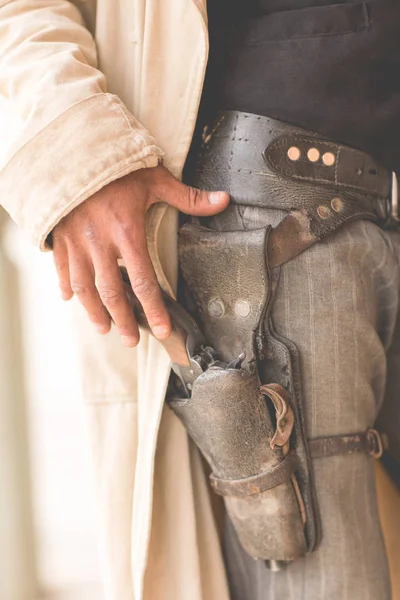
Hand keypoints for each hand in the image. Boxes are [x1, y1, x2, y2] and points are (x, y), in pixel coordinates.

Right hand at [52, 165, 229, 346]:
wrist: (73, 151)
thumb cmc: (118, 166)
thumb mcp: (154, 178)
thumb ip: (188, 196)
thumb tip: (224, 200)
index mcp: (127, 232)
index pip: (143, 281)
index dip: (154, 309)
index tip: (163, 329)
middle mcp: (100, 243)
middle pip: (113, 293)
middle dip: (124, 321)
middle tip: (131, 340)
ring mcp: (77, 243)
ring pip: (84, 287)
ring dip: (94, 312)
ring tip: (104, 329)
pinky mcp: (61, 237)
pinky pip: (62, 268)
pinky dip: (66, 286)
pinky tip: (70, 300)